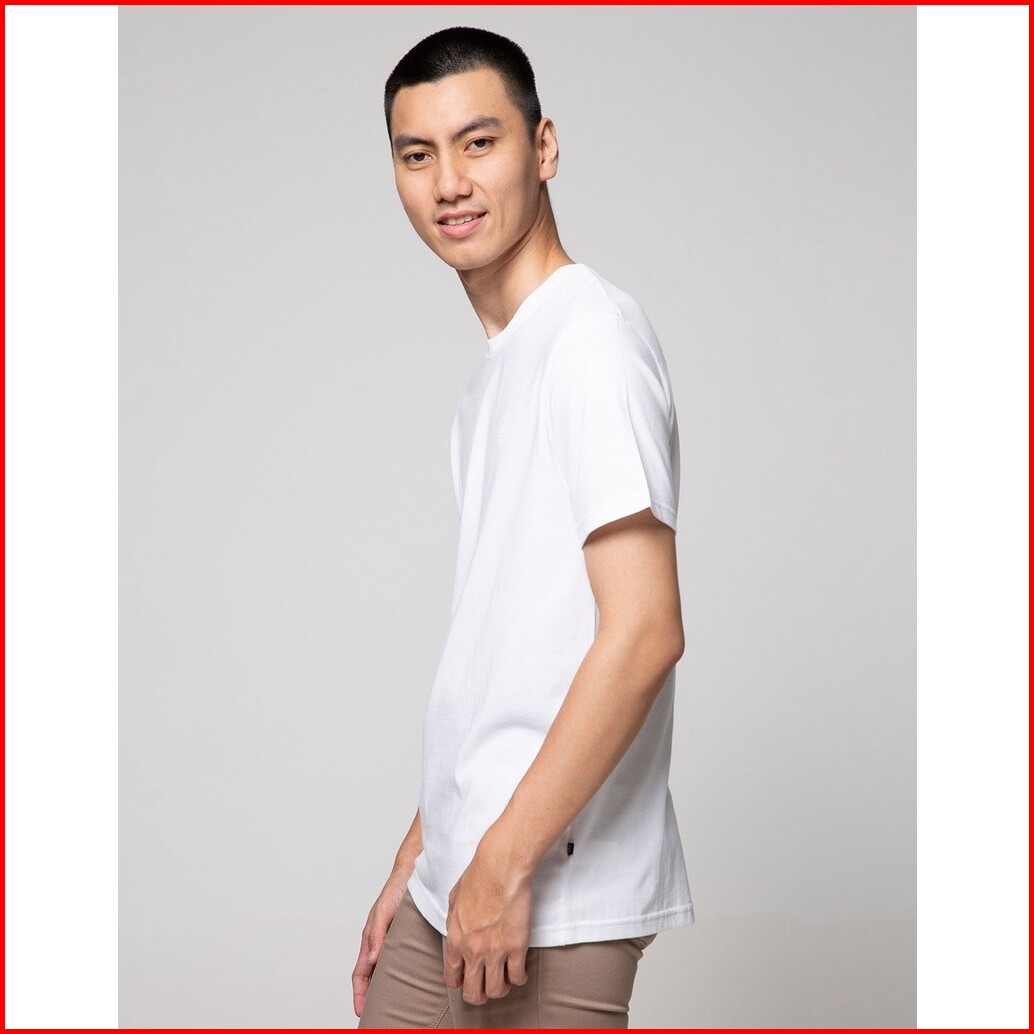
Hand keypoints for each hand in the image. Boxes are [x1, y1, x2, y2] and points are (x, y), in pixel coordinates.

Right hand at [352, 872, 408, 1017]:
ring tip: (396, 1006)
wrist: (414, 874)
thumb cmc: (396, 890)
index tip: (361, 1011)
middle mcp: (381, 943)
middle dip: (372, 997)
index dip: (359, 994)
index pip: (360, 974)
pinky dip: (402, 975)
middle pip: (373, 977)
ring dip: (388, 988)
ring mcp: (394, 942)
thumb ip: (376, 934)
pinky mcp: (408, 939)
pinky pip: (401, 962)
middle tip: (379, 1015)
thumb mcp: (383, 912)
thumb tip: (371, 959)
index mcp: (370, 940)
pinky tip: (413, 984)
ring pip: (387, 971)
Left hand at [443, 844, 532, 1005]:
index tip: (467, 981)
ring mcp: (495, 951)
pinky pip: (517, 976)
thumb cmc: (478, 876)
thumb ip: (453, 921)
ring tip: (504, 980)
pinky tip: (520, 972)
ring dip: (500, 989)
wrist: (499, 867)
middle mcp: (473, 951)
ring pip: (496, 990)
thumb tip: (455, 930)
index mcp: (456, 940)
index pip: (452, 978)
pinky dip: (519, 978)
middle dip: (479, 995)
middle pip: (473, 992)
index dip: (460, 983)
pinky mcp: (516, 946)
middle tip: (486, 988)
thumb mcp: (453, 899)